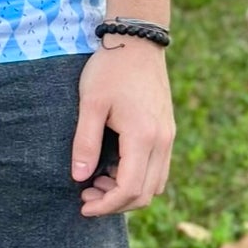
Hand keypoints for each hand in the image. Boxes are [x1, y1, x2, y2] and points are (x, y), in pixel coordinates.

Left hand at [71, 38, 174, 215]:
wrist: (137, 42)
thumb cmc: (110, 69)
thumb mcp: (90, 103)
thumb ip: (85, 142)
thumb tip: (79, 178)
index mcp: (143, 136)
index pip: (130, 189)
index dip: (106, 205)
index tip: (84, 205)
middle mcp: (162, 141)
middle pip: (145, 194)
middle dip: (115, 203)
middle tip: (86, 195)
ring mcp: (168, 136)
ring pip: (154, 184)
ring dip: (128, 193)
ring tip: (97, 181)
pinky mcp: (167, 131)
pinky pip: (158, 169)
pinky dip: (138, 178)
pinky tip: (114, 167)